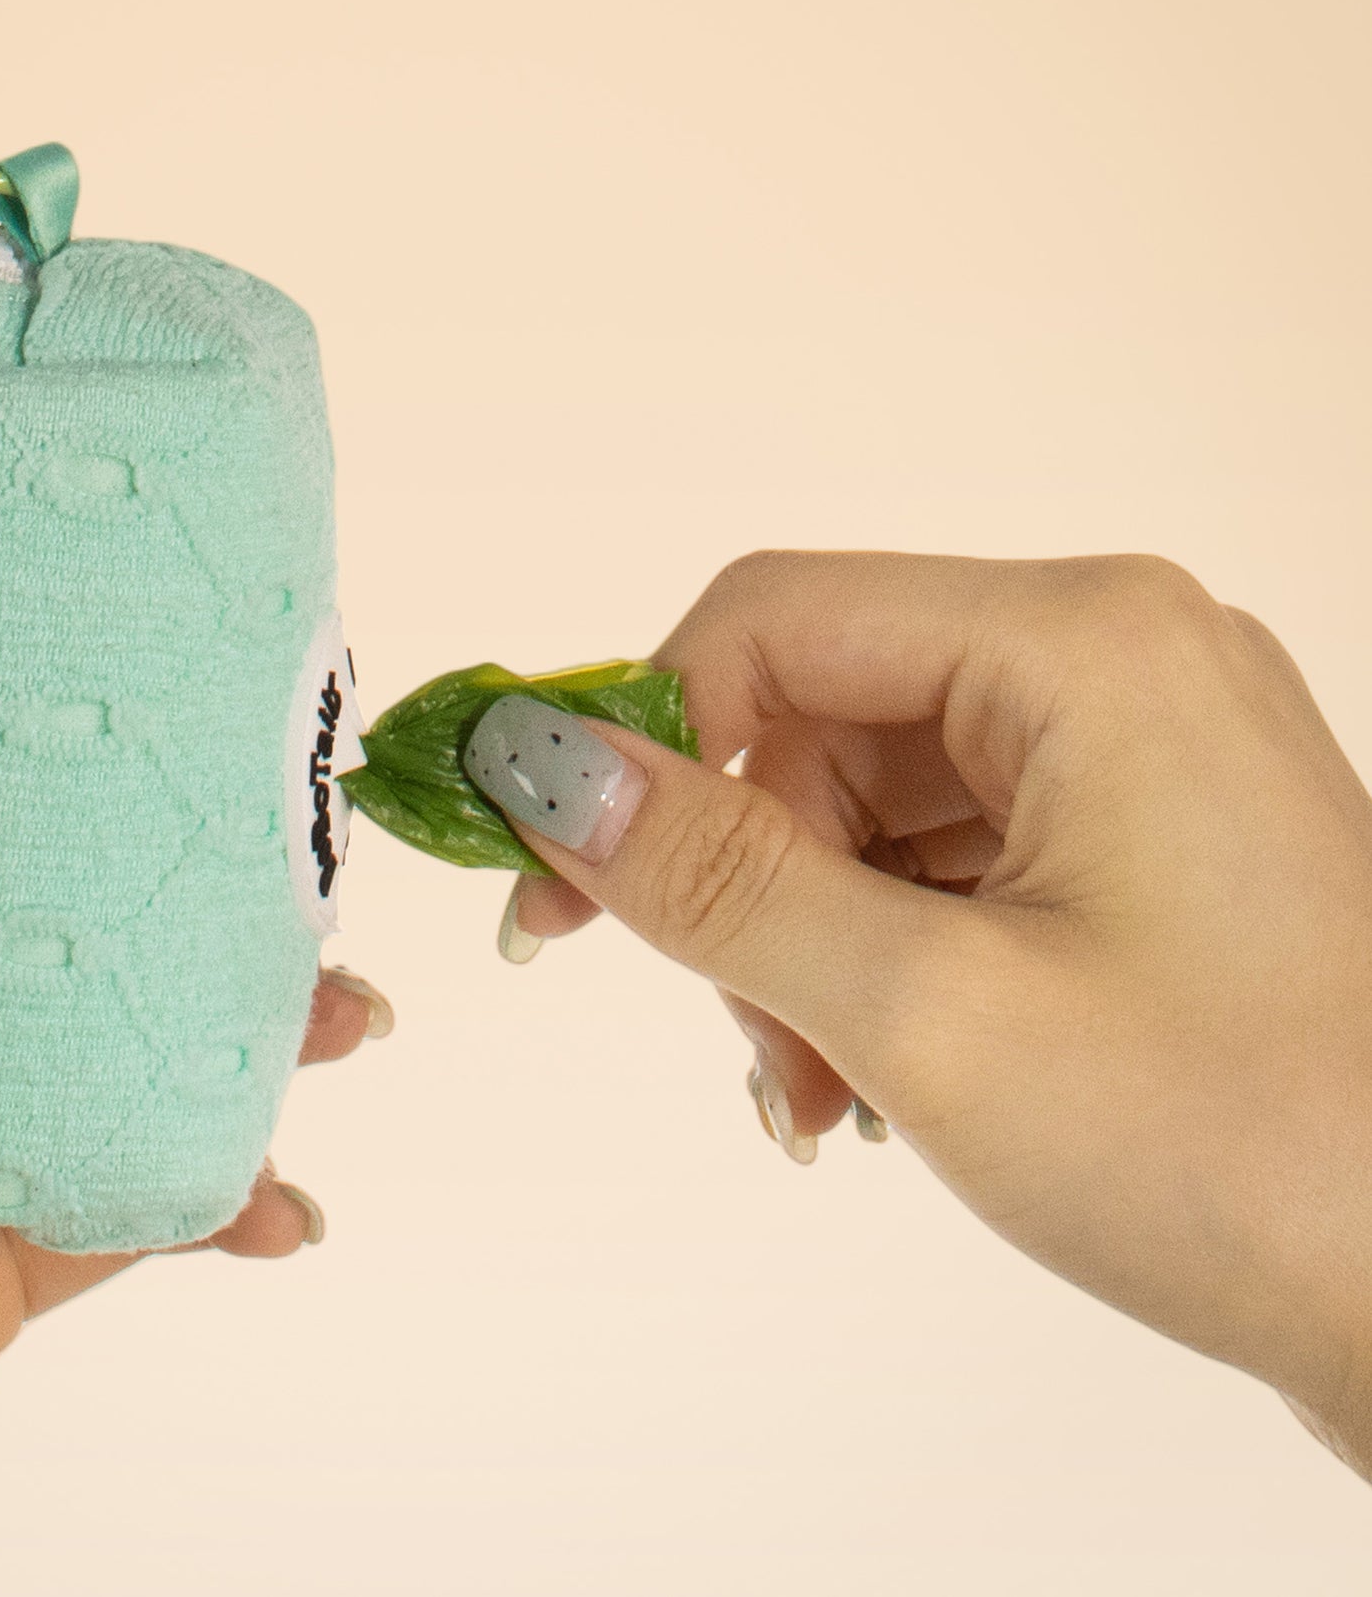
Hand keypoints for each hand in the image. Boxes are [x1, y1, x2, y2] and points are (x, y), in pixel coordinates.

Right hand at [477, 552, 1371, 1475]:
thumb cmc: (1238, 1153)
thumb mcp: (927, 1011)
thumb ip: (713, 875)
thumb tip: (536, 762)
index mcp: (1081, 643)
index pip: (773, 620)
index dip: (639, 740)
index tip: (553, 886)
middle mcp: (1114, 658)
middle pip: (821, 722)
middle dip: (747, 887)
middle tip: (745, 1049)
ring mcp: (1139, 747)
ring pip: (872, 804)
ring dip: (808, 949)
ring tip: (827, 1099)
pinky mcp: (1145, 834)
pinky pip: (948, 858)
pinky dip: (884, 962)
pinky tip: (881, 1084)